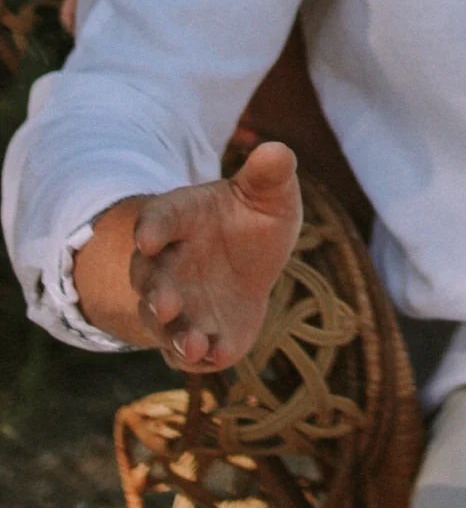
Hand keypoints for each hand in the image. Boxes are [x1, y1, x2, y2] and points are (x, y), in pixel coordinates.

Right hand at [120, 143, 301, 371]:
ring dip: (177, 335)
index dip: (151, 229)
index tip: (147, 238)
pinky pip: (191, 353)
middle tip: (165, 304)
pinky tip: (220, 357)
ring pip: (165, 323)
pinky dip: (203, 357)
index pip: (157, 219)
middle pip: (150, 280)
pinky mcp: (199, 336)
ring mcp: (179, 305)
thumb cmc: (249, 219)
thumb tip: (277, 150)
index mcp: (178, 219)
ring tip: (195, 344)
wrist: (248, 263)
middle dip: (156, 294)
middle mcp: (168, 266)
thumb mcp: (267, 193)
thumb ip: (269, 174)